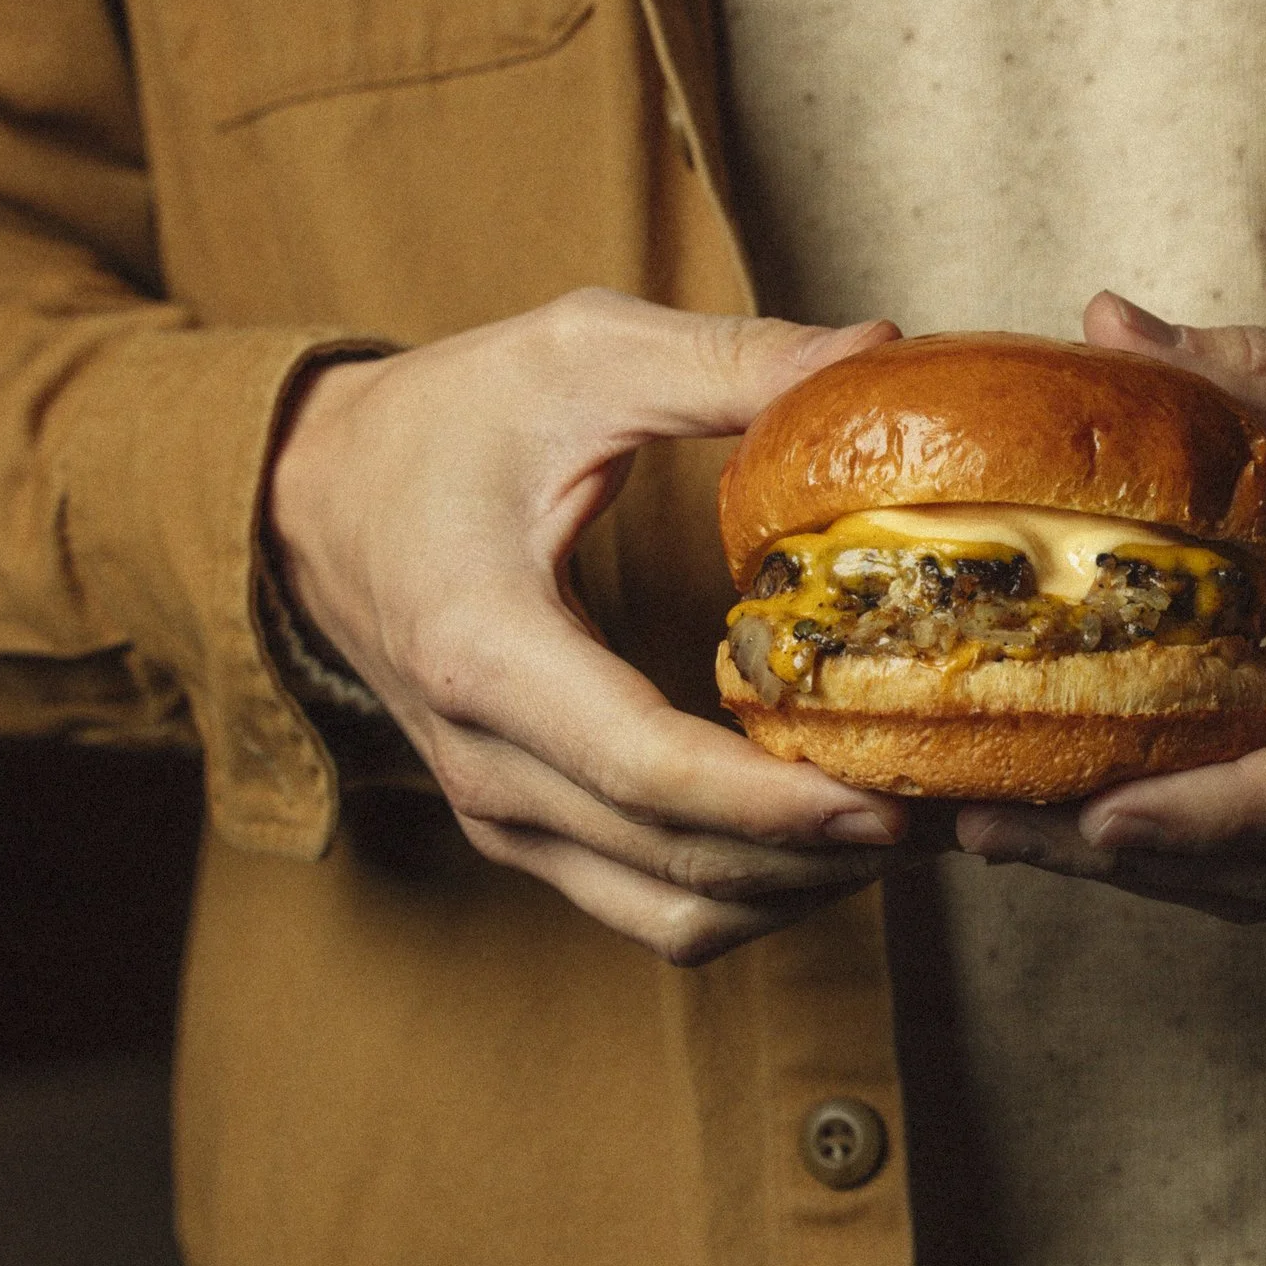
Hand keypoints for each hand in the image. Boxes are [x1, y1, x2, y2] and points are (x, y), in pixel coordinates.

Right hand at [267, 288, 920, 963]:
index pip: (646, 768)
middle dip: (827, 854)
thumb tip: (878, 351)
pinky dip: (751, 893)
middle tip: (957, 812)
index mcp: (485, 649)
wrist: (309, 499)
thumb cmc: (439, 421)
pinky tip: (830, 833)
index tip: (891, 799)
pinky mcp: (527, 831)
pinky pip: (652, 904)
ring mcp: (501, 812)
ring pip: (674, 914)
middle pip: (680, 863)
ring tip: (914, 828)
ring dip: (800, 890)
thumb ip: (726, 362)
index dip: (777, 801)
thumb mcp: (576, 356)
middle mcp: (487, 762)